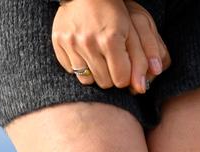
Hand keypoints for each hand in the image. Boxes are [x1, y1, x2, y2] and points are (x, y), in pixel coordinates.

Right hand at [51, 0, 169, 93]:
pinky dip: (78, 66)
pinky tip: (84, 52)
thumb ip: (140, 61)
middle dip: (111, 75)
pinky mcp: (58, 42)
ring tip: (98, 57)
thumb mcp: (132, 33)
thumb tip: (141, 89)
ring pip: (86, 79)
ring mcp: (71, 42)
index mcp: (110, 39)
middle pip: (104, 83)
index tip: (124, 66)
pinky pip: (70, 70)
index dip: (125, 76)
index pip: (121, 80)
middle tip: (111, 60)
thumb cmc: (114, 13)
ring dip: (94, 73)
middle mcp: (89, 42)